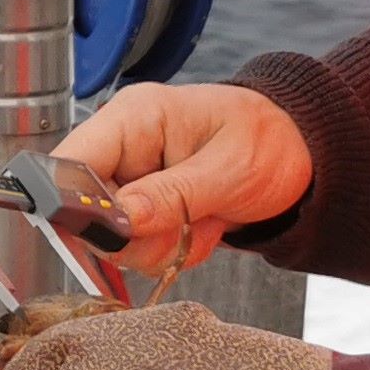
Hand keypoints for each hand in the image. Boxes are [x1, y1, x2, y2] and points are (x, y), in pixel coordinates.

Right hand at [57, 83, 310, 275]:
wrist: (302, 154)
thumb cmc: (269, 141)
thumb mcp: (229, 168)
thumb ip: (172, 194)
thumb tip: (120, 219)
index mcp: (134, 118)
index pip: (68, 163)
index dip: (78, 204)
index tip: (119, 230)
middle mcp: (124, 149)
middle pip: (85, 211)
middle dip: (135, 234)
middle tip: (186, 224)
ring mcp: (134, 181)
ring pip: (112, 239)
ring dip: (159, 246)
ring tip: (203, 222)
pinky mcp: (147, 209)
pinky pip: (137, 249)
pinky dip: (170, 251)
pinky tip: (201, 228)